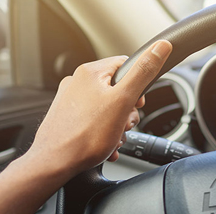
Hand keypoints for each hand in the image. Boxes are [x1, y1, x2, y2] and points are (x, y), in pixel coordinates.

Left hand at [22, 40, 172, 176]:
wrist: (54, 163)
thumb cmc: (85, 136)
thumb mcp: (123, 101)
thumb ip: (143, 73)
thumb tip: (160, 47)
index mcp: (90, 72)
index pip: (125, 65)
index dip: (138, 84)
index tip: (139, 103)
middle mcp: (77, 83)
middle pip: (117, 89)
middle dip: (127, 111)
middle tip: (124, 125)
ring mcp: (70, 101)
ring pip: (106, 108)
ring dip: (117, 125)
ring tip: (113, 139)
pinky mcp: (67, 118)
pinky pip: (94, 121)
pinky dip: (104, 133)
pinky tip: (106, 146)